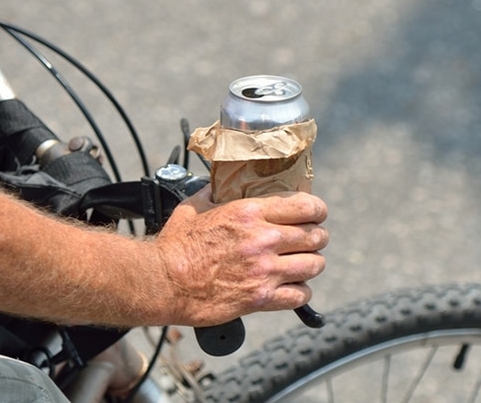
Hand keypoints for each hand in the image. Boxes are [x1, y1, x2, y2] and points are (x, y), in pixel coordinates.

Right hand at [155, 187, 328, 326]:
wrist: (163, 282)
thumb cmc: (175, 246)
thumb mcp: (195, 207)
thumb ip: (214, 193)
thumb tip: (219, 182)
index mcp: (249, 212)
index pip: (305, 206)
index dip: (317, 210)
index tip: (316, 214)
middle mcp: (262, 239)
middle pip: (315, 236)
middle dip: (317, 237)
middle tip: (311, 240)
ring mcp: (264, 270)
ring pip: (314, 265)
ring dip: (312, 263)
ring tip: (305, 264)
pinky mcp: (261, 298)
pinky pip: (300, 296)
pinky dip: (301, 292)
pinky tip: (293, 288)